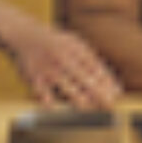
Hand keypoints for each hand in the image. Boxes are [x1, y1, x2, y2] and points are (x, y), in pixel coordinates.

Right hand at [7, 19, 122, 108]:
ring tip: (89, 108)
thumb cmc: (56, 43)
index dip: (107, 82)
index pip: (96, 67)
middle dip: (99, 93)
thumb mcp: (75, 44)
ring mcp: (49, 68)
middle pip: (85, 78)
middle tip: (109, 105)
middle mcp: (64, 58)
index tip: (116, 94)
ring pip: (66, 86)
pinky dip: (47, 99)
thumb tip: (112, 82)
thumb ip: (92, 61)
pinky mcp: (34, 77)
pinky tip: (52, 107)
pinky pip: (41, 90)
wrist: (25, 35)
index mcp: (76, 50)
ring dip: (79, 98)